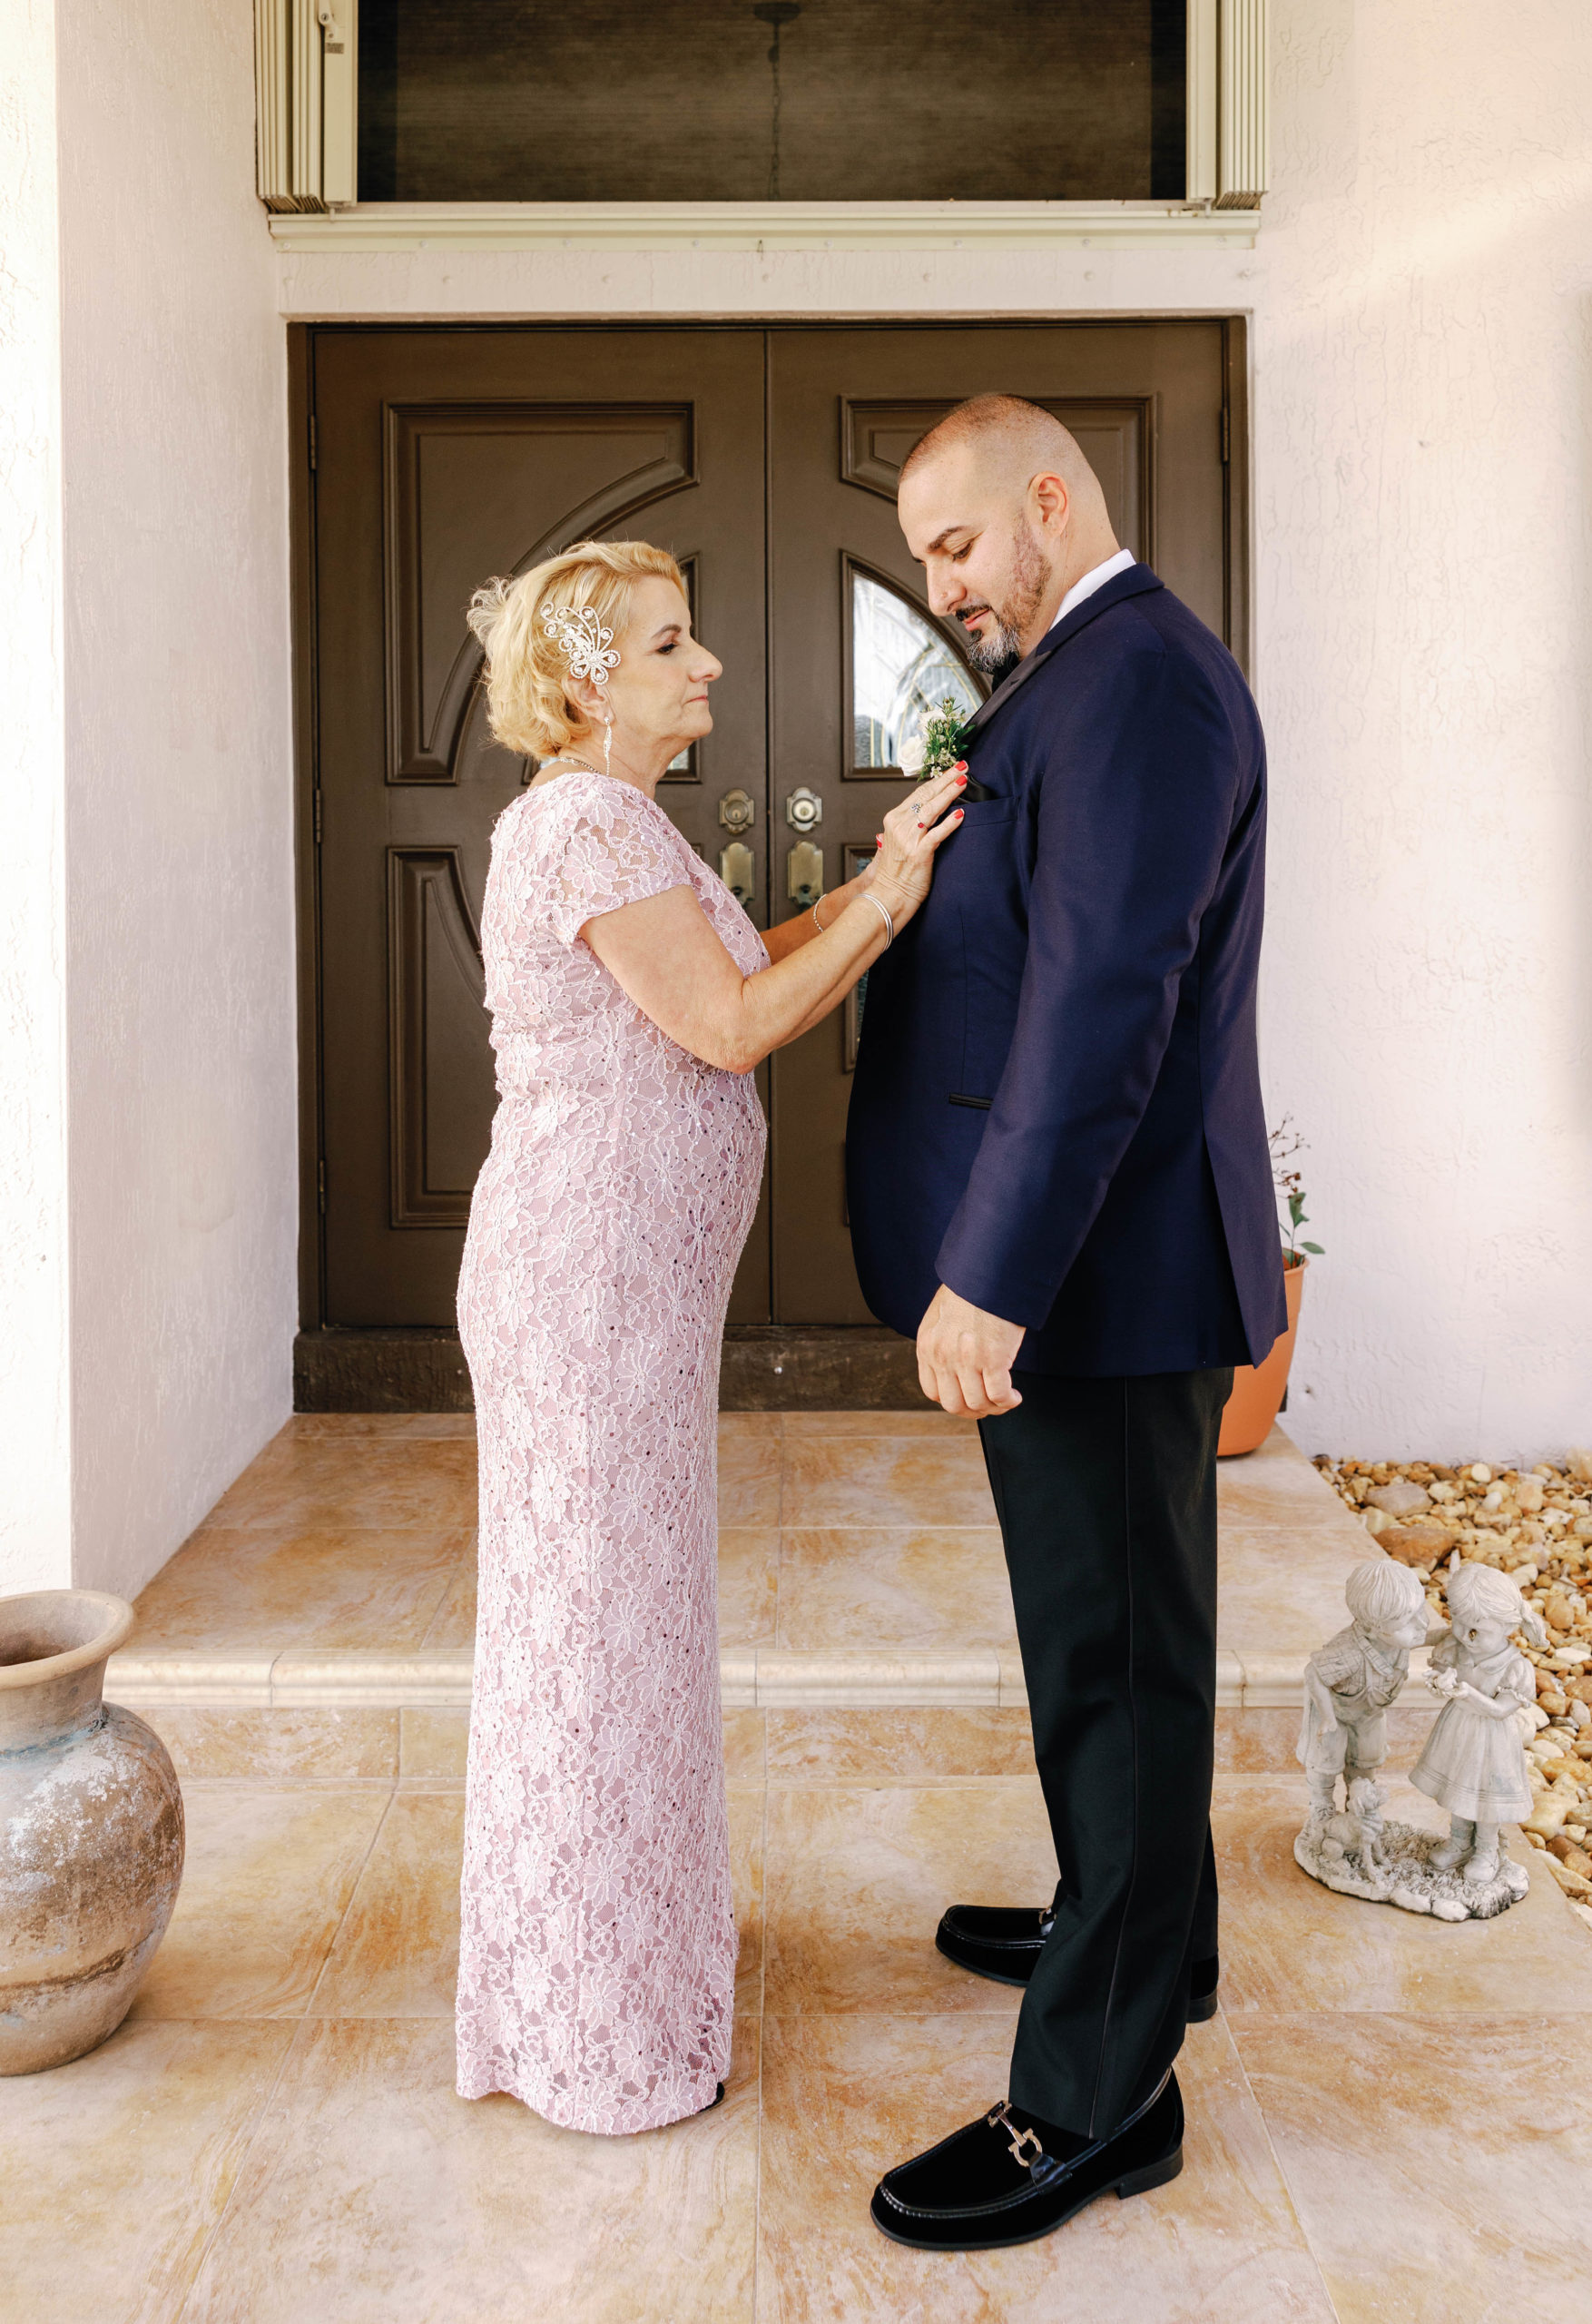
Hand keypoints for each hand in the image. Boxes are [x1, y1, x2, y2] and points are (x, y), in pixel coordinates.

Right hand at [868, 766, 966, 925]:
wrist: (887, 896)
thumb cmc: (895, 873)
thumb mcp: (896, 843)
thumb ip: (907, 827)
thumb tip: (922, 816)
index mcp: (894, 820)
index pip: (919, 793)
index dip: (937, 779)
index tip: (953, 769)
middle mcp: (899, 826)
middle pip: (926, 795)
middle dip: (947, 779)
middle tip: (963, 766)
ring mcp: (909, 839)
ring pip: (932, 809)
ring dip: (950, 793)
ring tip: (964, 781)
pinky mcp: (919, 854)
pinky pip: (937, 834)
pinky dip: (950, 823)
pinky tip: (961, 814)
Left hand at [916, 1284, 1024, 1417]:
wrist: (989, 1271)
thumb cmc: (972, 1288)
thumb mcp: (943, 1316)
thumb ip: (943, 1342)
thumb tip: (956, 1365)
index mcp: (927, 1346)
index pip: (933, 1392)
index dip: (953, 1401)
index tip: (967, 1399)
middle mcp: (942, 1356)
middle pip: (954, 1405)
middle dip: (973, 1411)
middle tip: (988, 1406)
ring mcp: (966, 1360)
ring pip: (978, 1404)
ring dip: (994, 1408)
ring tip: (1006, 1400)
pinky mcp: (992, 1359)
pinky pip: (998, 1395)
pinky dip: (1008, 1401)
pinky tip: (1014, 1396)